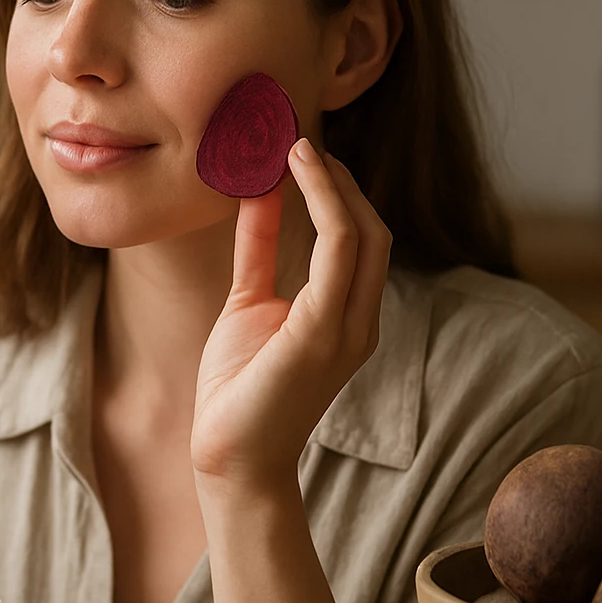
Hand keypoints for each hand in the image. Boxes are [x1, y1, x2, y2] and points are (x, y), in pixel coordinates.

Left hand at [190, 137, 392, 491]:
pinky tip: (291, 175)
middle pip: (372, 231)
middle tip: (296, 142)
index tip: (298, 153)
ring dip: (332, 183)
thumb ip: (259, 251)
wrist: (229, 460)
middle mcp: (358, 323)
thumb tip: (258, 193)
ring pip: (363, 234)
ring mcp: (348, 330)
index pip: (360, 241)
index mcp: (347, 318)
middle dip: (338, 182)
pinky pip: (339, 251)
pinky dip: (322, 204)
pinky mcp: (322, 333)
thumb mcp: (248, 302)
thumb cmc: (238, 389)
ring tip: (295, 147)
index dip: (335, 192)